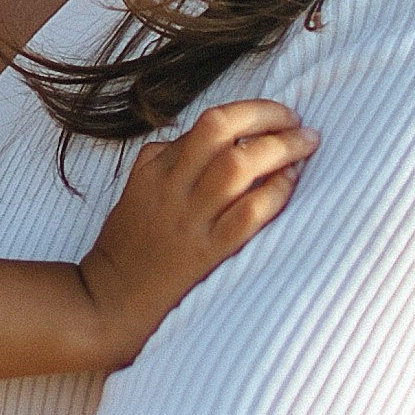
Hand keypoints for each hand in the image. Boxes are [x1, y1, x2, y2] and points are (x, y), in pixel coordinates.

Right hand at [76, 100, 316, 366]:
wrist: (109, 302)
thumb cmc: (127, 248)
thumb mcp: (135, 192)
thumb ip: (164, 160)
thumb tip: (199, 136)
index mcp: (153, 170)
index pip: (207, 124)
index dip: (249, 112)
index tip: (275, 115)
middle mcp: (171, 187)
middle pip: (221, 130)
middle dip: (267, 116)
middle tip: (297, 122)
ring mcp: (189, 220)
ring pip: (239, 166)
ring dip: (280, 149)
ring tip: (305, 146)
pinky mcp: (207, 252)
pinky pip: (248, 214)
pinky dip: (275, 192)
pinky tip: (290, 183)